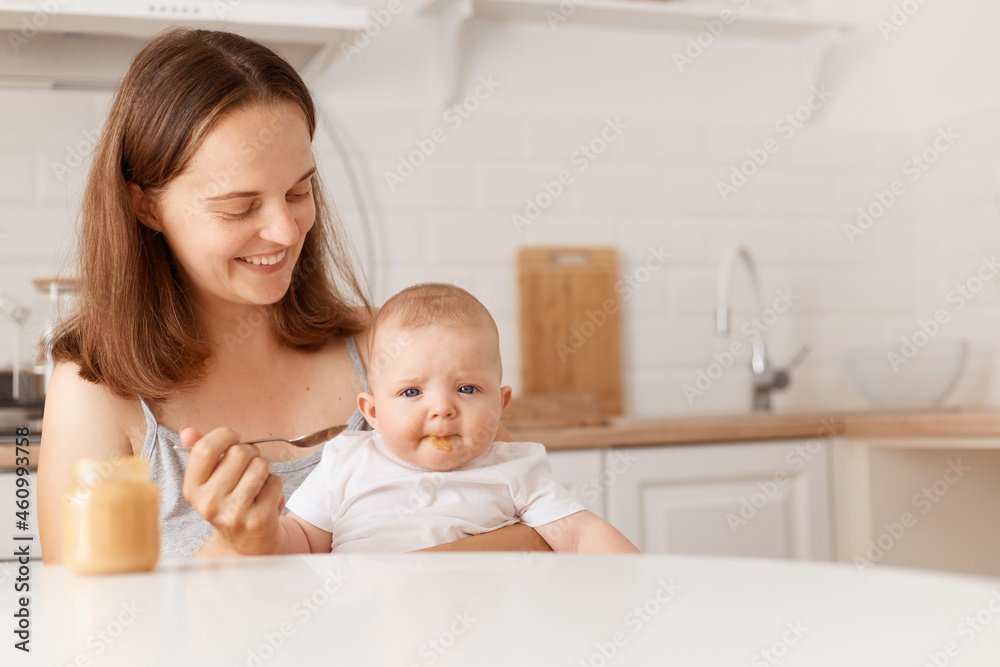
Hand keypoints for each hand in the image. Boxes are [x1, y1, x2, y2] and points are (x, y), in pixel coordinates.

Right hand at [181, 426, 284, 554]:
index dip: (225, 435)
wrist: (245, 544)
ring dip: (265, 468)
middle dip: (252, 453)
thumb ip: (199, 453)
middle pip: (240, 452)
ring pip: (260, 465)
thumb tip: (187, 430)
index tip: (234, 438)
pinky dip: (275, 484)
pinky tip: (265, 496)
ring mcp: (234, 513)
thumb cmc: (228, 503)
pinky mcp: (259, 519)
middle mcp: (210, 502)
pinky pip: (275, 482)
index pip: (205, 449)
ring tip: (257, 480)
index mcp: (193, 489)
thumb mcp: (209, 480)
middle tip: (249, 466)